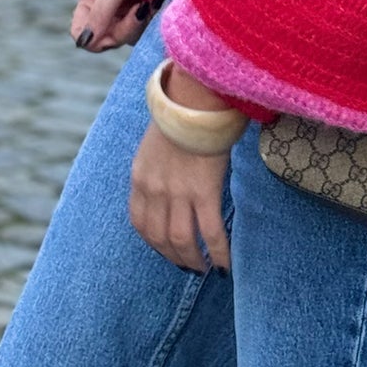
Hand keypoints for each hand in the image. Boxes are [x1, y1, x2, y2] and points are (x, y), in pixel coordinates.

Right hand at [69, 0, 151, 52]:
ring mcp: (127, 10)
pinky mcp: (147, 11)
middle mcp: (107, 7)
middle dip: (126, 27)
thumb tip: (83, 42)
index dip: (94, 39)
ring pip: (129, 35)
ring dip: (142, 20)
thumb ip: (101, 11)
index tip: (111, 35)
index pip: (80, 31)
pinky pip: (146, 27)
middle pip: (107, 38)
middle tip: (142, 7)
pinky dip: (153, 16)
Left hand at [129, 123, 231, 273]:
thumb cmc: (182, 115)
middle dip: (174, 257)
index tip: (165, 250)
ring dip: (194, 260)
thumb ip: (157, 166)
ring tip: (205, 268)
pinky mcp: (204, 191)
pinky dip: (219, 252)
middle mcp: (154, 190)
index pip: (140, 222)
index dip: (153, 242)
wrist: (195, 98)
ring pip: (182, 241)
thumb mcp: (157, 143)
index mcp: (140, 177)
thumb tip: (170, 181)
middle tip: (189, 266)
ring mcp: (178, 192)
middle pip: (160, 238)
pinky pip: (211, 232)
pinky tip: (226, 264)